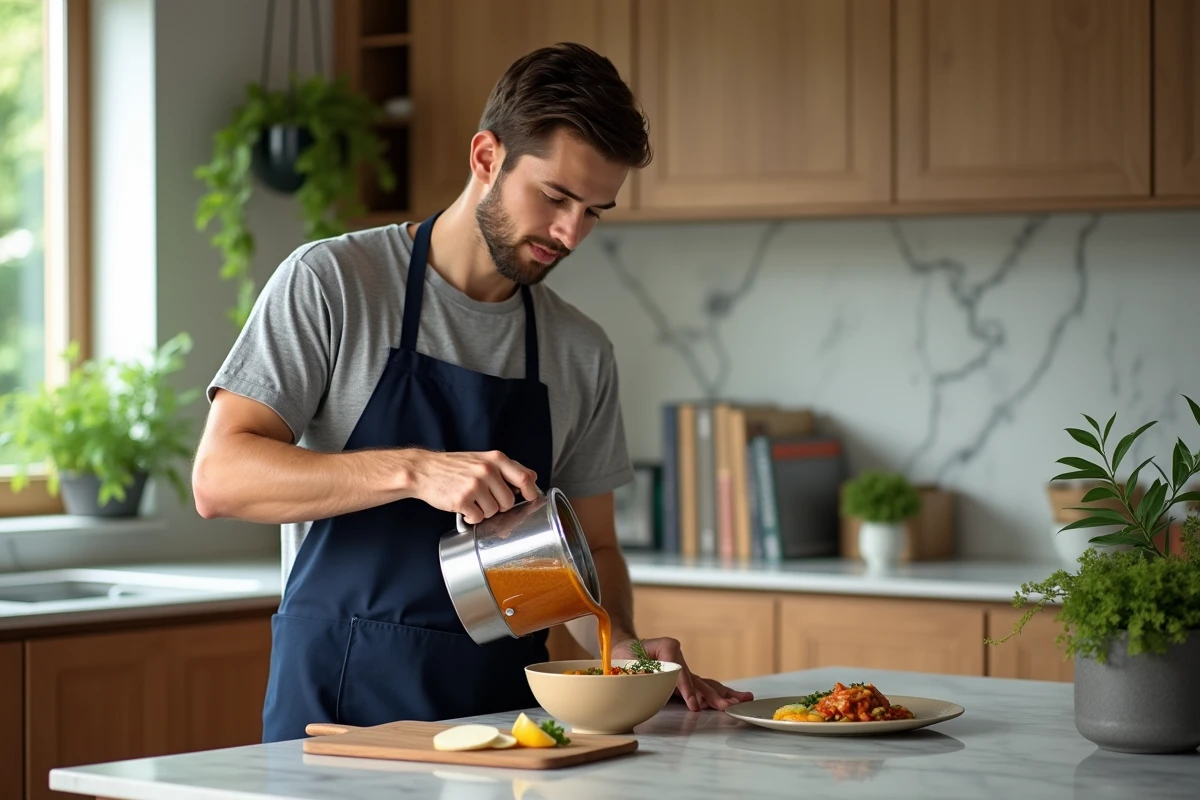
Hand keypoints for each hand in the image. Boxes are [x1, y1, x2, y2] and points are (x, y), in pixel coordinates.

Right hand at [405, 449, 538, 523]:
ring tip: (472, 501)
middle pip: (509, 501)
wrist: (423, 470)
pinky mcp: (462, 500)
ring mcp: (475, 485)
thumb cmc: (453, 466)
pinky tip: (464, 508)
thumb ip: (505, 468)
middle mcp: (487, 471)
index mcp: (495, 459)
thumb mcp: (482, 459)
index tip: (528, 499)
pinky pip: (477, 518)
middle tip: (485, 500)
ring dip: (484, 512)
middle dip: (499, 506)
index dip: (530, 492)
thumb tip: (531, 479)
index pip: (525, 477)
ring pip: (494, 512)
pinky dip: (471, 518)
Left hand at [612, 637, 753, 711]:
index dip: (688, 689)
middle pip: (699, 679)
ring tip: (742, 700)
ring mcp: (682, 670)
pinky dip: (715, 695)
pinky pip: (700, 687)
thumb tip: (658, 685)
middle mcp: (679, 658)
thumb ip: (643, 670)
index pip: (681, 672)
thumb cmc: (623, 652)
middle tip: (730, 706)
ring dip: (722, 694)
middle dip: (715, 694)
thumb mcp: (628, 657)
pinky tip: (730, 700)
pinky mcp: (681, 679)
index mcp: (668, 648)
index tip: (694, 705)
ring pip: (704, 683)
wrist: (621, 647)